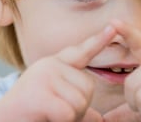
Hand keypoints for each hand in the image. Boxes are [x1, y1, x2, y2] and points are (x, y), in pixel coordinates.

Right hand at [0, 25, 116, 121]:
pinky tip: (43, 116)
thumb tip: (99, 120)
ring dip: (69, 117)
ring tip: (46, 114)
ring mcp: (44, 76)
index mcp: (53, 65)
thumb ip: (75, 106)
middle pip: (88, 88)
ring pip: (80, 103)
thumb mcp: (54, 106)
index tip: (112, 27)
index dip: (98, 41)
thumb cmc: (27, 115)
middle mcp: (49, 65)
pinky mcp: (39, 93)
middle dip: (78, 109)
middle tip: (52, 112)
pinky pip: (68, 113)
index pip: (80, 52)